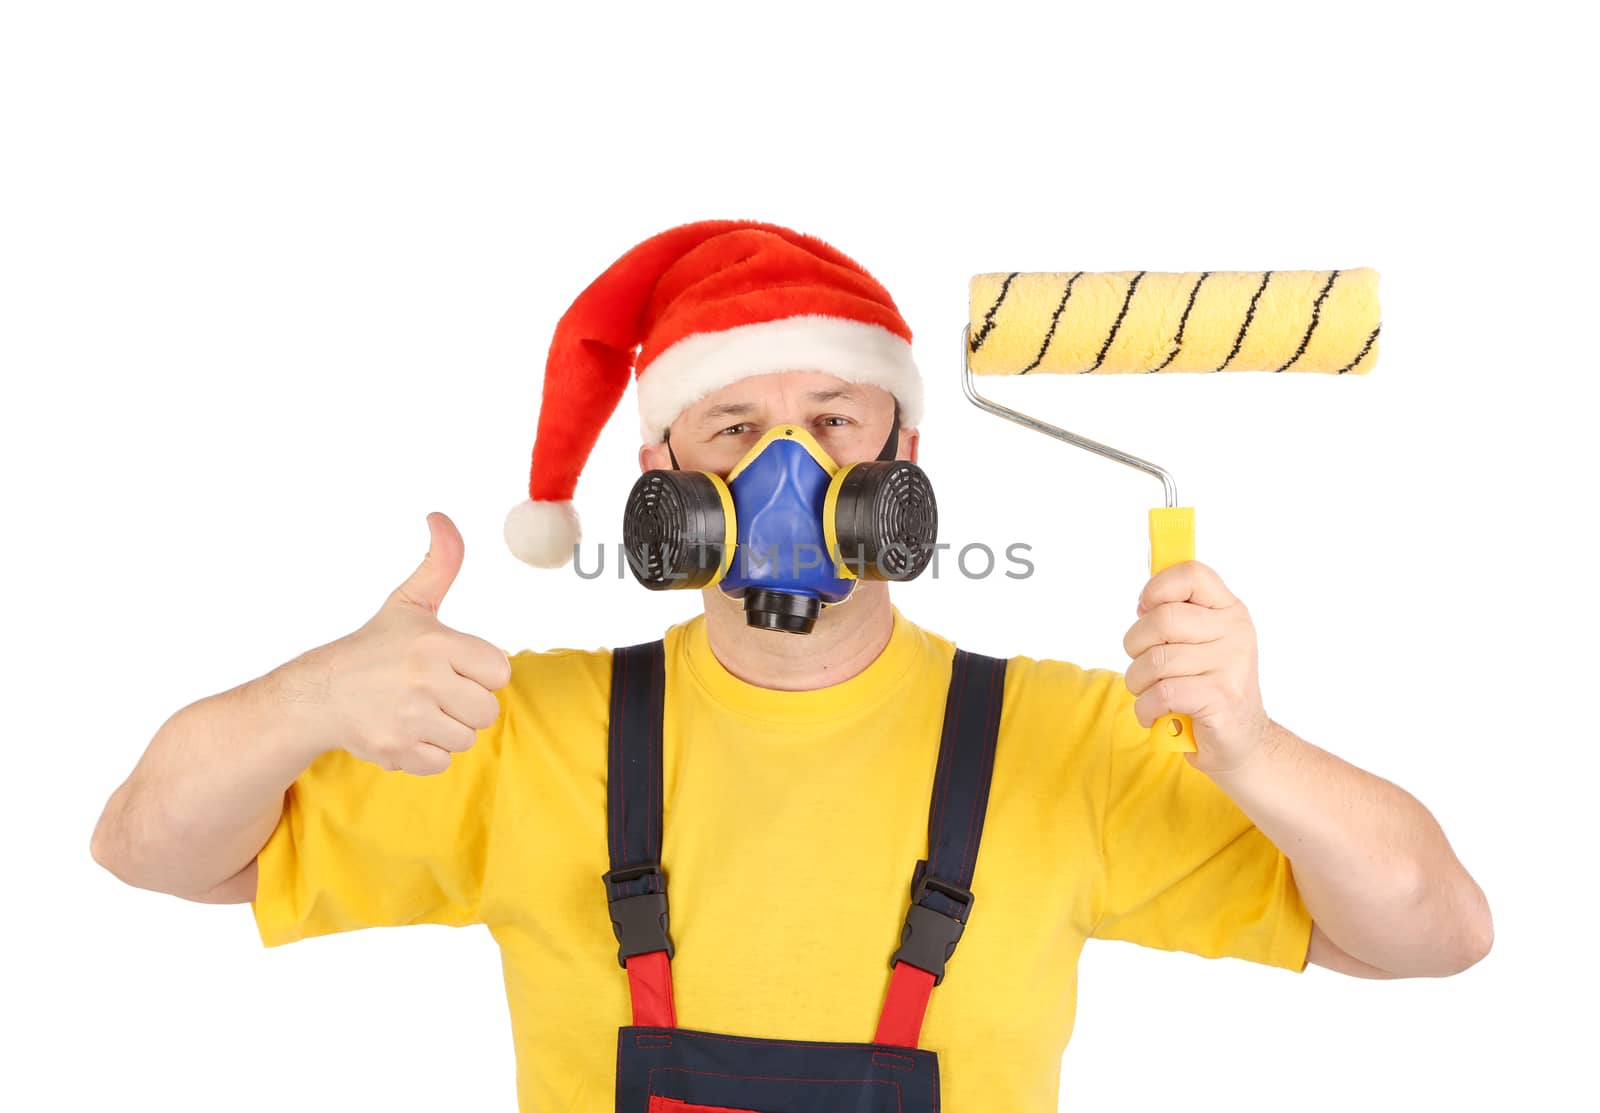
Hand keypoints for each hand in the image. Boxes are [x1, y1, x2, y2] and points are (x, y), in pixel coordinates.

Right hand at [303, 511, 512, 774]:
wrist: (319, 694)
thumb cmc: (373, 648)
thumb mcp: (409, 602)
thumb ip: (440, 562)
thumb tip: (440, 517)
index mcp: (436, 643)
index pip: (499, 670)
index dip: (478, 669)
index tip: (451, 664)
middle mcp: (423, 681)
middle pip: (487, 710)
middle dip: (465, 703)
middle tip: (434, 690)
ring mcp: (409, 719)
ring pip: (466, 738)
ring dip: (446, 728)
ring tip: (417, 710)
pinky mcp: (396, 751)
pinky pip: (442, 762)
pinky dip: (426, 753)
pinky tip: (404, 731)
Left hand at [1121, 560, 1270, 775]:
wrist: (1242, 745)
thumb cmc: (1208, 690)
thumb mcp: (1199, 645)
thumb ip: (1178, 617)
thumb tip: (1144, 601)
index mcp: (1229, 610)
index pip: (1191, 574)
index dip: (1157, 588)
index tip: (1145, 610)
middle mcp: (1236, 632)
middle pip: (1162, 619)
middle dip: (1135, 645)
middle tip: (1142, 665)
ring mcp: (1232, 664)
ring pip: (1155, 660)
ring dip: (1137, 682)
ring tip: (1149, 693)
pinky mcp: (1221, 697)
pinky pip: (1161, 693)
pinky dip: (1145, 708)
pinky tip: (1154, 714)